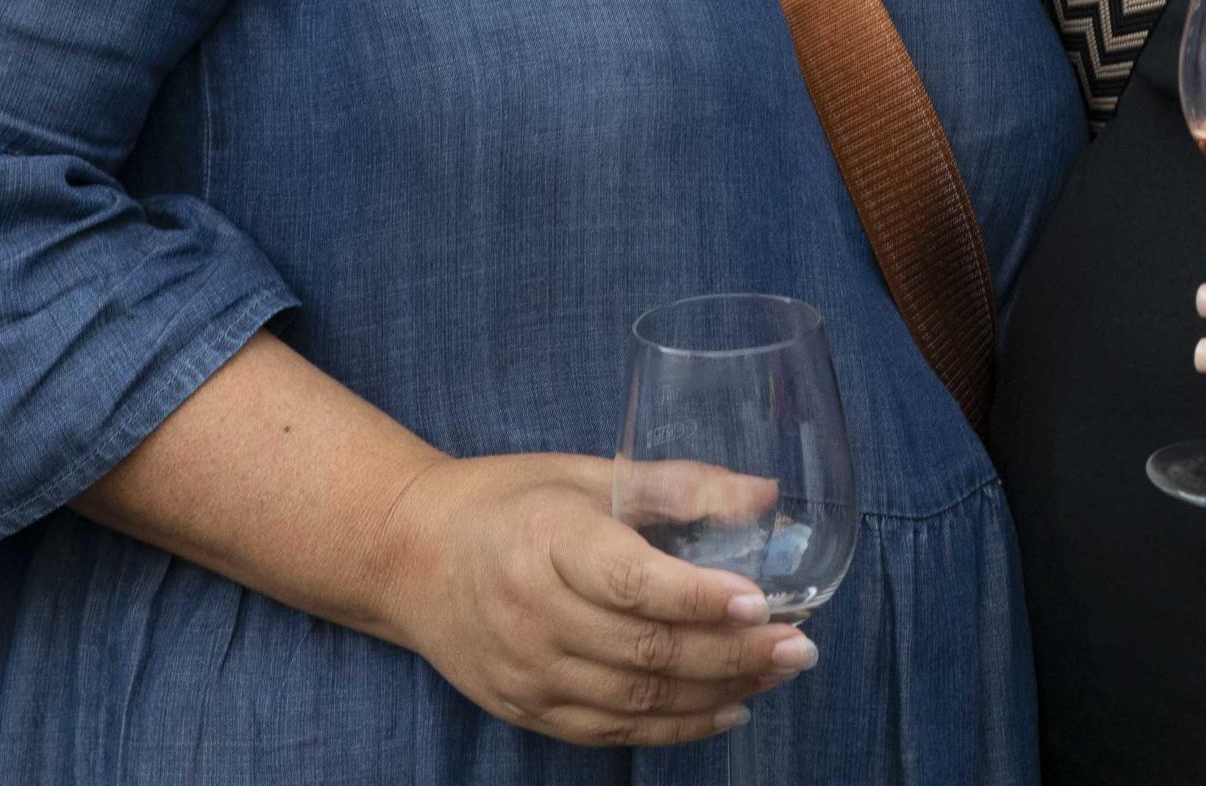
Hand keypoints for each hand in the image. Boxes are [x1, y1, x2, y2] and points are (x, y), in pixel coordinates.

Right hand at [367, 452, 808, 747]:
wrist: (406, 556)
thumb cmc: (507, 501)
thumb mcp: (586, 473)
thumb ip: (678, 485)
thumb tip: (766, 494)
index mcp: (548, 541)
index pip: (631, 581)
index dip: (699, 596)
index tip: (760, 599)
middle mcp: (533, 614)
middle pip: (644, 649)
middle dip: (731, 652)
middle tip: (799, 643)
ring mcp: (527, 671)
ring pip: (636, 699)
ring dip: (716, 691)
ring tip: (777, 671)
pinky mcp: (526, 707)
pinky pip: (610, 731)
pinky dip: (674, 728)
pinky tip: (726, 709)